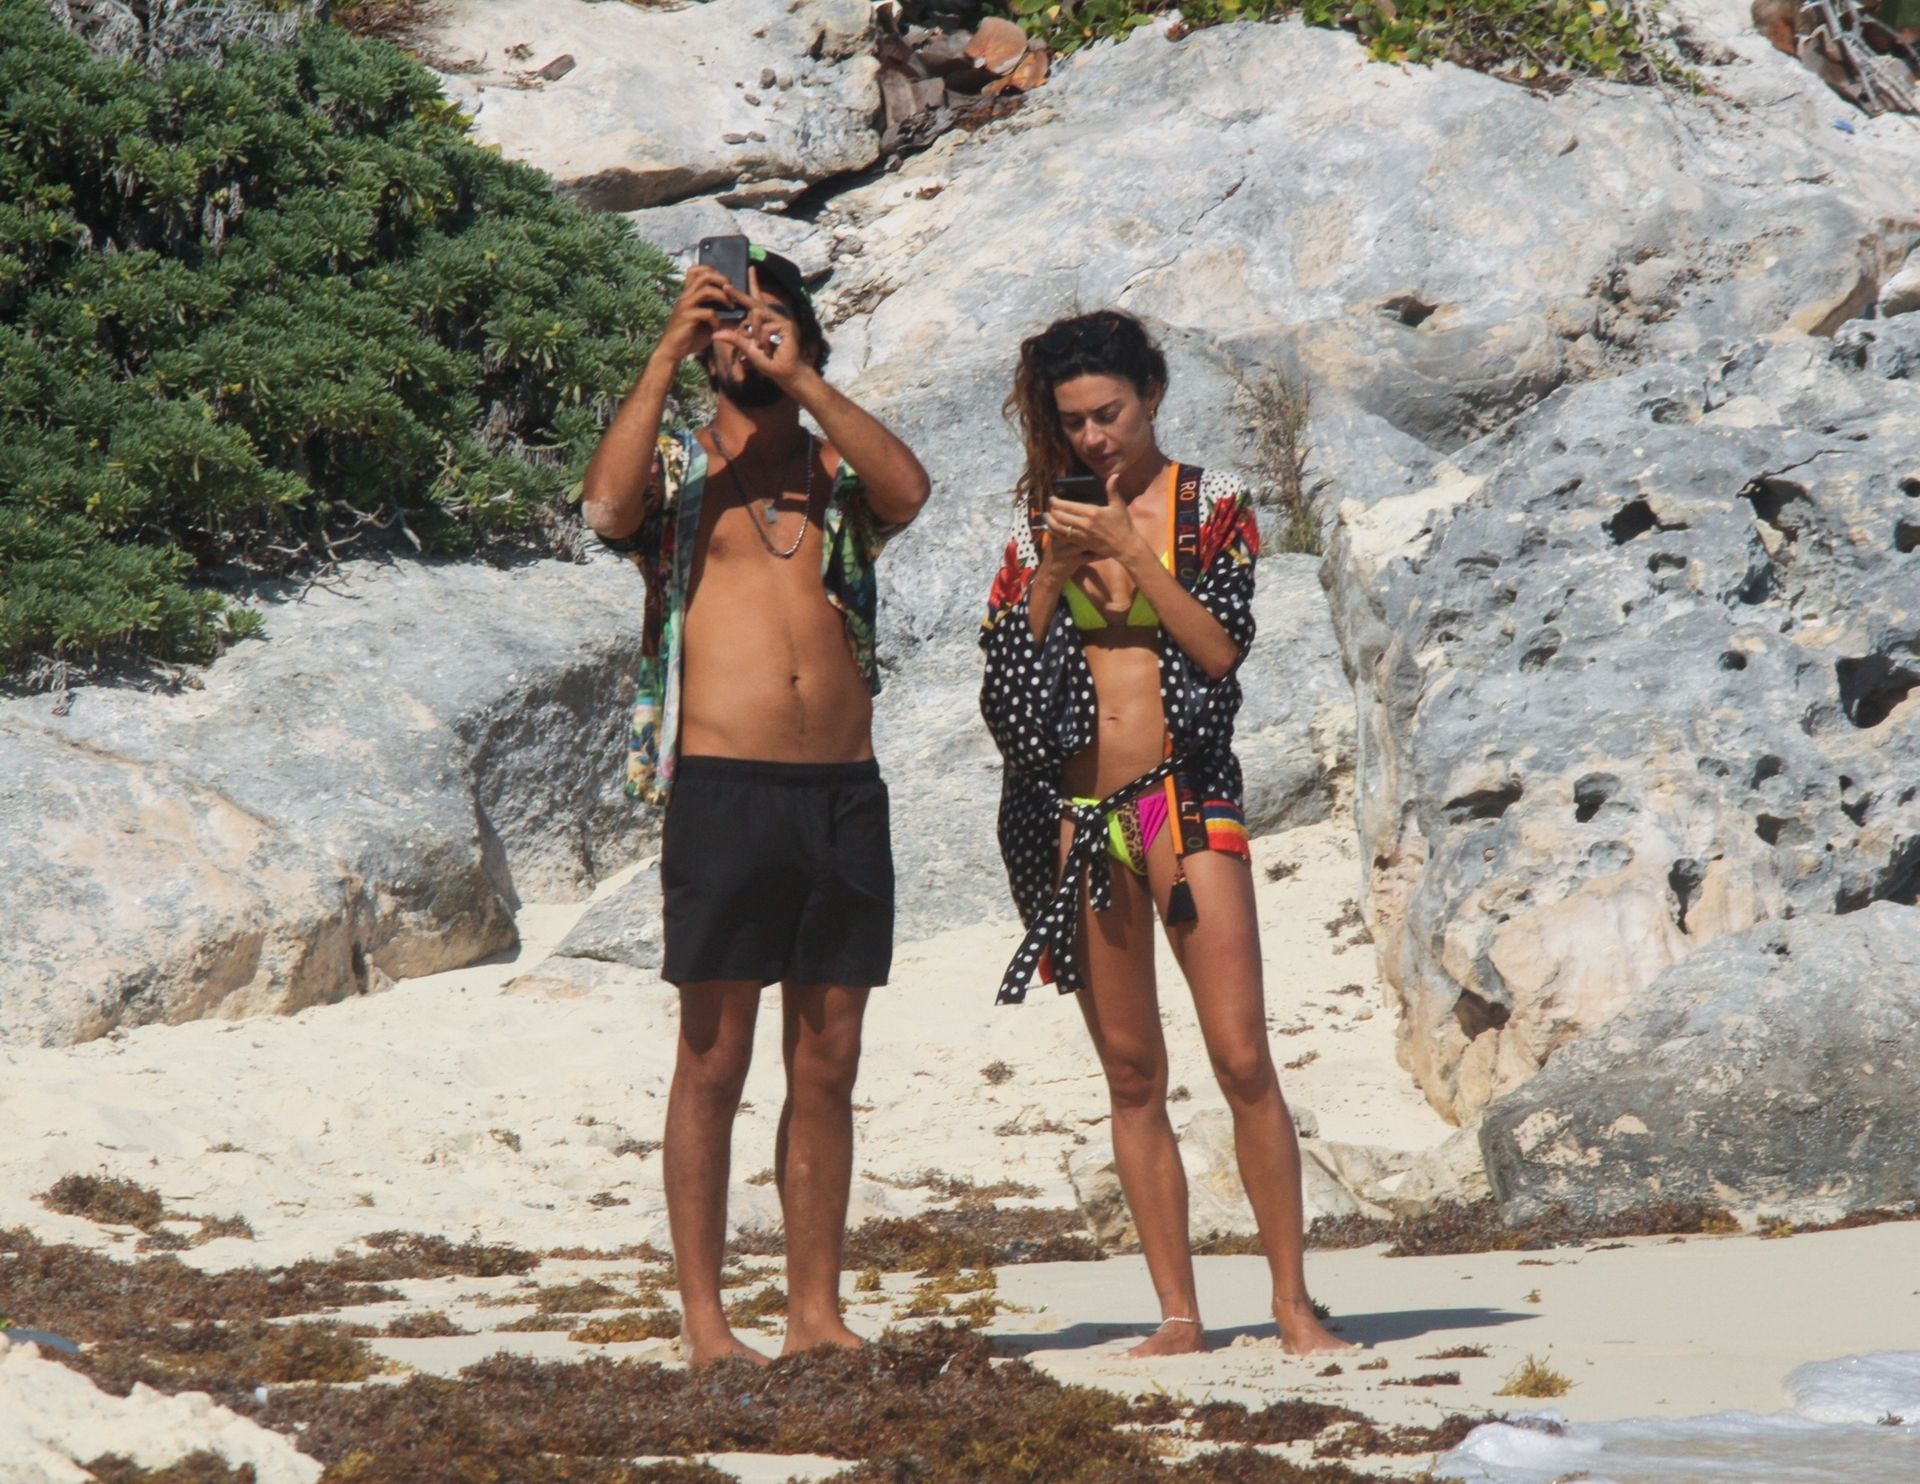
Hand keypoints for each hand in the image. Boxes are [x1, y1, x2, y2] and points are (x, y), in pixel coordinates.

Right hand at [655, 265, 747, 365]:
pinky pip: (707, 312)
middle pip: (705, 275)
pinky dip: (717, 319)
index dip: (712, 270)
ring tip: (730, 307)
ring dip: (723, 297)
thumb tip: (740, 310)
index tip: (724, 283)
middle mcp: (686, 295)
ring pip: (707, 290)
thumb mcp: (707, 321)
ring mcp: (686, 305)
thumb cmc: (691, 335)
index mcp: (688, 293)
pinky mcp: (687, 317)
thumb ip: (719, 312)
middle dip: (723, 280)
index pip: (695, 270)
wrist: (673, 350)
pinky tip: (717, 327)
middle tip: (732, 292)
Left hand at [710, 265, 810, 390]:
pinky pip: (766, 327)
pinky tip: (772, 347)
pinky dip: (764, 339)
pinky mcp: (786, 325)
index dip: (753, 284)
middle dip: (738, 295)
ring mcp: (780, 319)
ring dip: (756, 334)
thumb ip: (734, 339)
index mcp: (763, 320)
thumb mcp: (747, 349)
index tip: (750, 269)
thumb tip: (715, 334)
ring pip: (757, 317)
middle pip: (753, 303)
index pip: (756, 299)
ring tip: (764, 347)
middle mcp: (772, 316)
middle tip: (725, 287)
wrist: (785, 373)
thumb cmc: (769, 361)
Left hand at [1045, 476, 1143, 564]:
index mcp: (1092, 512)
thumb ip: (1113, 490)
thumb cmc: (1123, 525)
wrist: (1125, 546)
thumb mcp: (1118, 505)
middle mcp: (1084, 524)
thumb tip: (1114, 475)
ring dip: (1050, 522)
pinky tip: (1052, 529)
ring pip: (1059, 528)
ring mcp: (1081, 535)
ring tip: (1046, 516)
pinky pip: (1064, 538)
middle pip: (1061, 516)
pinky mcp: (1081, 543)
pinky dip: (1055, 532)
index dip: (1057, 502)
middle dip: (1052, 510)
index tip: (1051, 498)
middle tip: (1049, 506)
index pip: (1068, 506)